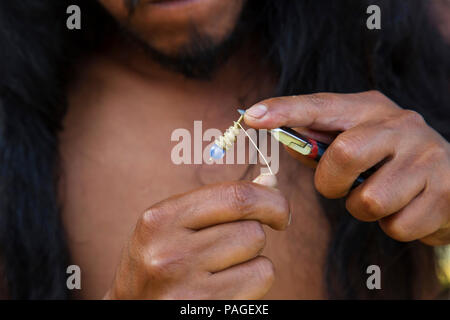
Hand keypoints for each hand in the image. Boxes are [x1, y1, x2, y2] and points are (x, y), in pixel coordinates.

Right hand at [104, 179, 288, 298]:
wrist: (132, 308)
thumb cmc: (158, 262)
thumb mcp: (172, 224)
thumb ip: (217, 202)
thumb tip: (269, 183)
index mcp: (160, 220)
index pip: (235, 198)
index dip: (271, 200)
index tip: (279, 211)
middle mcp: (170, 255)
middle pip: (252, 231)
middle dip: (253, 236)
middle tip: (235, 246)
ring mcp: (186, 290)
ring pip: (261, 261)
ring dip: (252, 262)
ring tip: (222, 268)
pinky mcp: (206, 311)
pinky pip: (258, 286)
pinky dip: (253, 284)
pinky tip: (226, 286)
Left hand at [244, 91, 449, 244]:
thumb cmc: (391, 161)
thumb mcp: (360, 143)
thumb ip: (322, 144)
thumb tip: (282, 141)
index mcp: (372, 110)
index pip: (322, 105)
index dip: (286, 110)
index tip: (251, 116)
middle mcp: (402, 125)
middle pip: (345, 154)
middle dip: (331, 183)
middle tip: (341, 187)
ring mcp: (428, 157)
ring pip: (369, 200)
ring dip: (364, 210)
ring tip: (382, 198)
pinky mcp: (446, 192)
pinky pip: (397, 226)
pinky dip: (393, 227)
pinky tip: (408, 210)